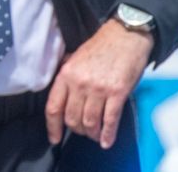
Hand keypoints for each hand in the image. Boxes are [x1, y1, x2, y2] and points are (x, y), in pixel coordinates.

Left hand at [45, 19, 151, 148]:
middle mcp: (80, 83)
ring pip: (89, 122)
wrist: (125, 36)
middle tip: (82, 132)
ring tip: (95, 135)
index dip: (53, 126)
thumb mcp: (75, 57)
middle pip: (72, 119)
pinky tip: (106, 141)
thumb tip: (62, 96)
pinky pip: (110, 121)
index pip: (53, 107)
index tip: (54, 138)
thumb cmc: (101, 47)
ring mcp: (98, 89)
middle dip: (77, 130)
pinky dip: (108, 135)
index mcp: (66, 74)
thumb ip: (67, 76)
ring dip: (92, 133)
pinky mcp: (117, 93)